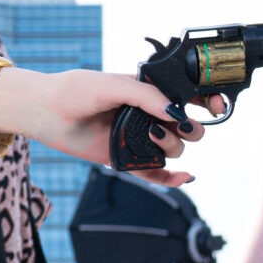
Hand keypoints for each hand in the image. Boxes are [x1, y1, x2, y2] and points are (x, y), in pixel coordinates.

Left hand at [0, 68, 221, 186]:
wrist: (45, 112)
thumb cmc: (76, 90)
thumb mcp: (115, 84)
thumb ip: (147, 95)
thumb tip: (176, 111)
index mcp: (150, 92)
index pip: (189, 97)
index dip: (209, 101)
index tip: (217, 106)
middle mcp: (148, 115)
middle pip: (188, 128)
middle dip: (190, 128)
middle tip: (176, 124)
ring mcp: (138, 138)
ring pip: (174, 149)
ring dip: (171, 145)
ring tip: (149, 135)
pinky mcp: (125, 159)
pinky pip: (156, 173)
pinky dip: (172, 178)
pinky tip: (184, 177)